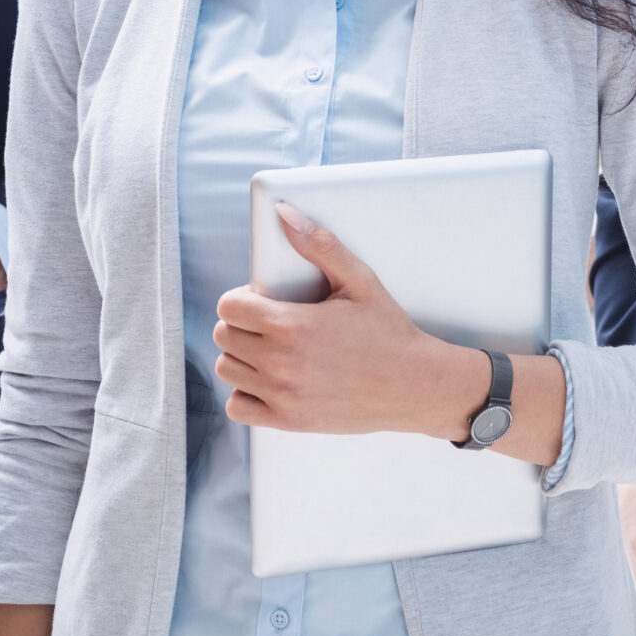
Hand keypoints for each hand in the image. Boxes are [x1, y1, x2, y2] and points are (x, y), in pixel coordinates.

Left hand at [212, 203, 476, 439]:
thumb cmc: (388, 332)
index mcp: (292, 325)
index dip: (241, 298)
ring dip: (241, 357)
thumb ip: (319, 244)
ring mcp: (282, 395)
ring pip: (227, 370)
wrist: (413, 385)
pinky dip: (246, 392)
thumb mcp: (359, 280)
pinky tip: (268, 380)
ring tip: (269, 349)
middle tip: (267, 323)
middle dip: (240, 324)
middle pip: (223, 336)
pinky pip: (238, 406)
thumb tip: (284, 214)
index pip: (229, 306)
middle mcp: (281, 363)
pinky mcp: (287, 420)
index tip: (260, 300)